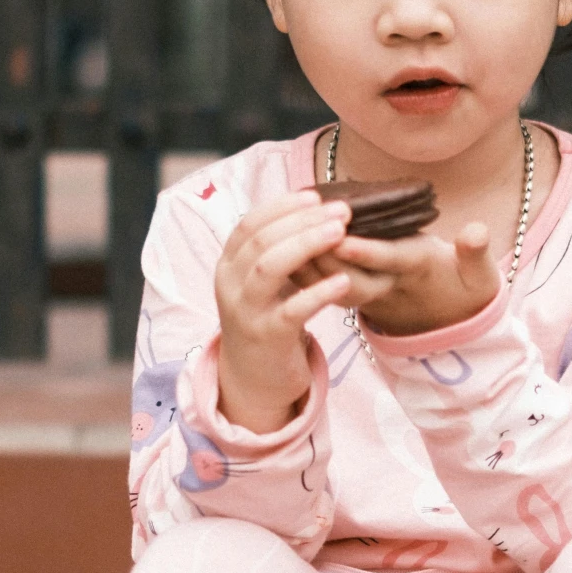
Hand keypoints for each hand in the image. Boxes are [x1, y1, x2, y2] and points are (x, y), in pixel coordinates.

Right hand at [214, 190, 354, 432]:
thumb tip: (312, 207)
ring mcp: (246, 312)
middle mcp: (230, 285)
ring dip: (306, 245)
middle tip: (341, 211)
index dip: (282, 206)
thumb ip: (276, 248)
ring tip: (340, 233)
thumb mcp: (262, 281)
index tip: (316, 196)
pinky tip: (343, 280)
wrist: (253, 376)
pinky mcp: (267, 337)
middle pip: (262, 241)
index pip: (249, 224)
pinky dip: (318, 292)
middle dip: (302, 220)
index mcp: (228, 264)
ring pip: (269, 267)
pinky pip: (292, 310)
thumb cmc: (266, 317)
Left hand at [293, 221, 501, 338]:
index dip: (367, 252)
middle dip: (324, 256)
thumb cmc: (463, 287)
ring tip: (282, 233)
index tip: (343, 237)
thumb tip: (477, 231)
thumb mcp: (479, 276)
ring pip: (330, 283)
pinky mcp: (353, 292)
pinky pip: (322, 283)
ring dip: (307, 263)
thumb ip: (476, 253)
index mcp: (417, 273)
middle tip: (298, 230)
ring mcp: (368, 294)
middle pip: (350, 277)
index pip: (390, 263)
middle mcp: (388, 287)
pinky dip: (303, 266)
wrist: (448, 319)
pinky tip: (281, 243)